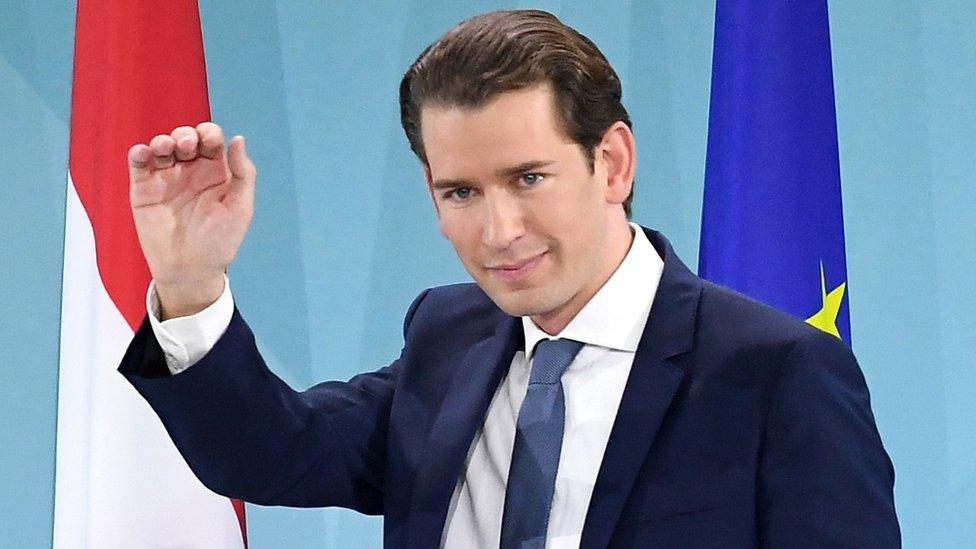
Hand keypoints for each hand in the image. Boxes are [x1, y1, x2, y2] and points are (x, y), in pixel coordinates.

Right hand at [128, 122, 255, 319]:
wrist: (190, 271)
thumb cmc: (220, 242)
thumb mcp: (240, 208)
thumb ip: (242, 174)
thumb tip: (238, 139)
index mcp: (216, 172)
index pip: (211, 140)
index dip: (209, 133)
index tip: (209, 141)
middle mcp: (191, 170)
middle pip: (186, 138)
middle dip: (186, 135)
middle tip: (187, 146)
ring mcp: (166, 178)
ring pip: (161, 147)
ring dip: (162, 141)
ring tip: (165, 148)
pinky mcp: (144, 190)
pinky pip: (139, 165)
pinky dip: (139, 154)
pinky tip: (144, 153)